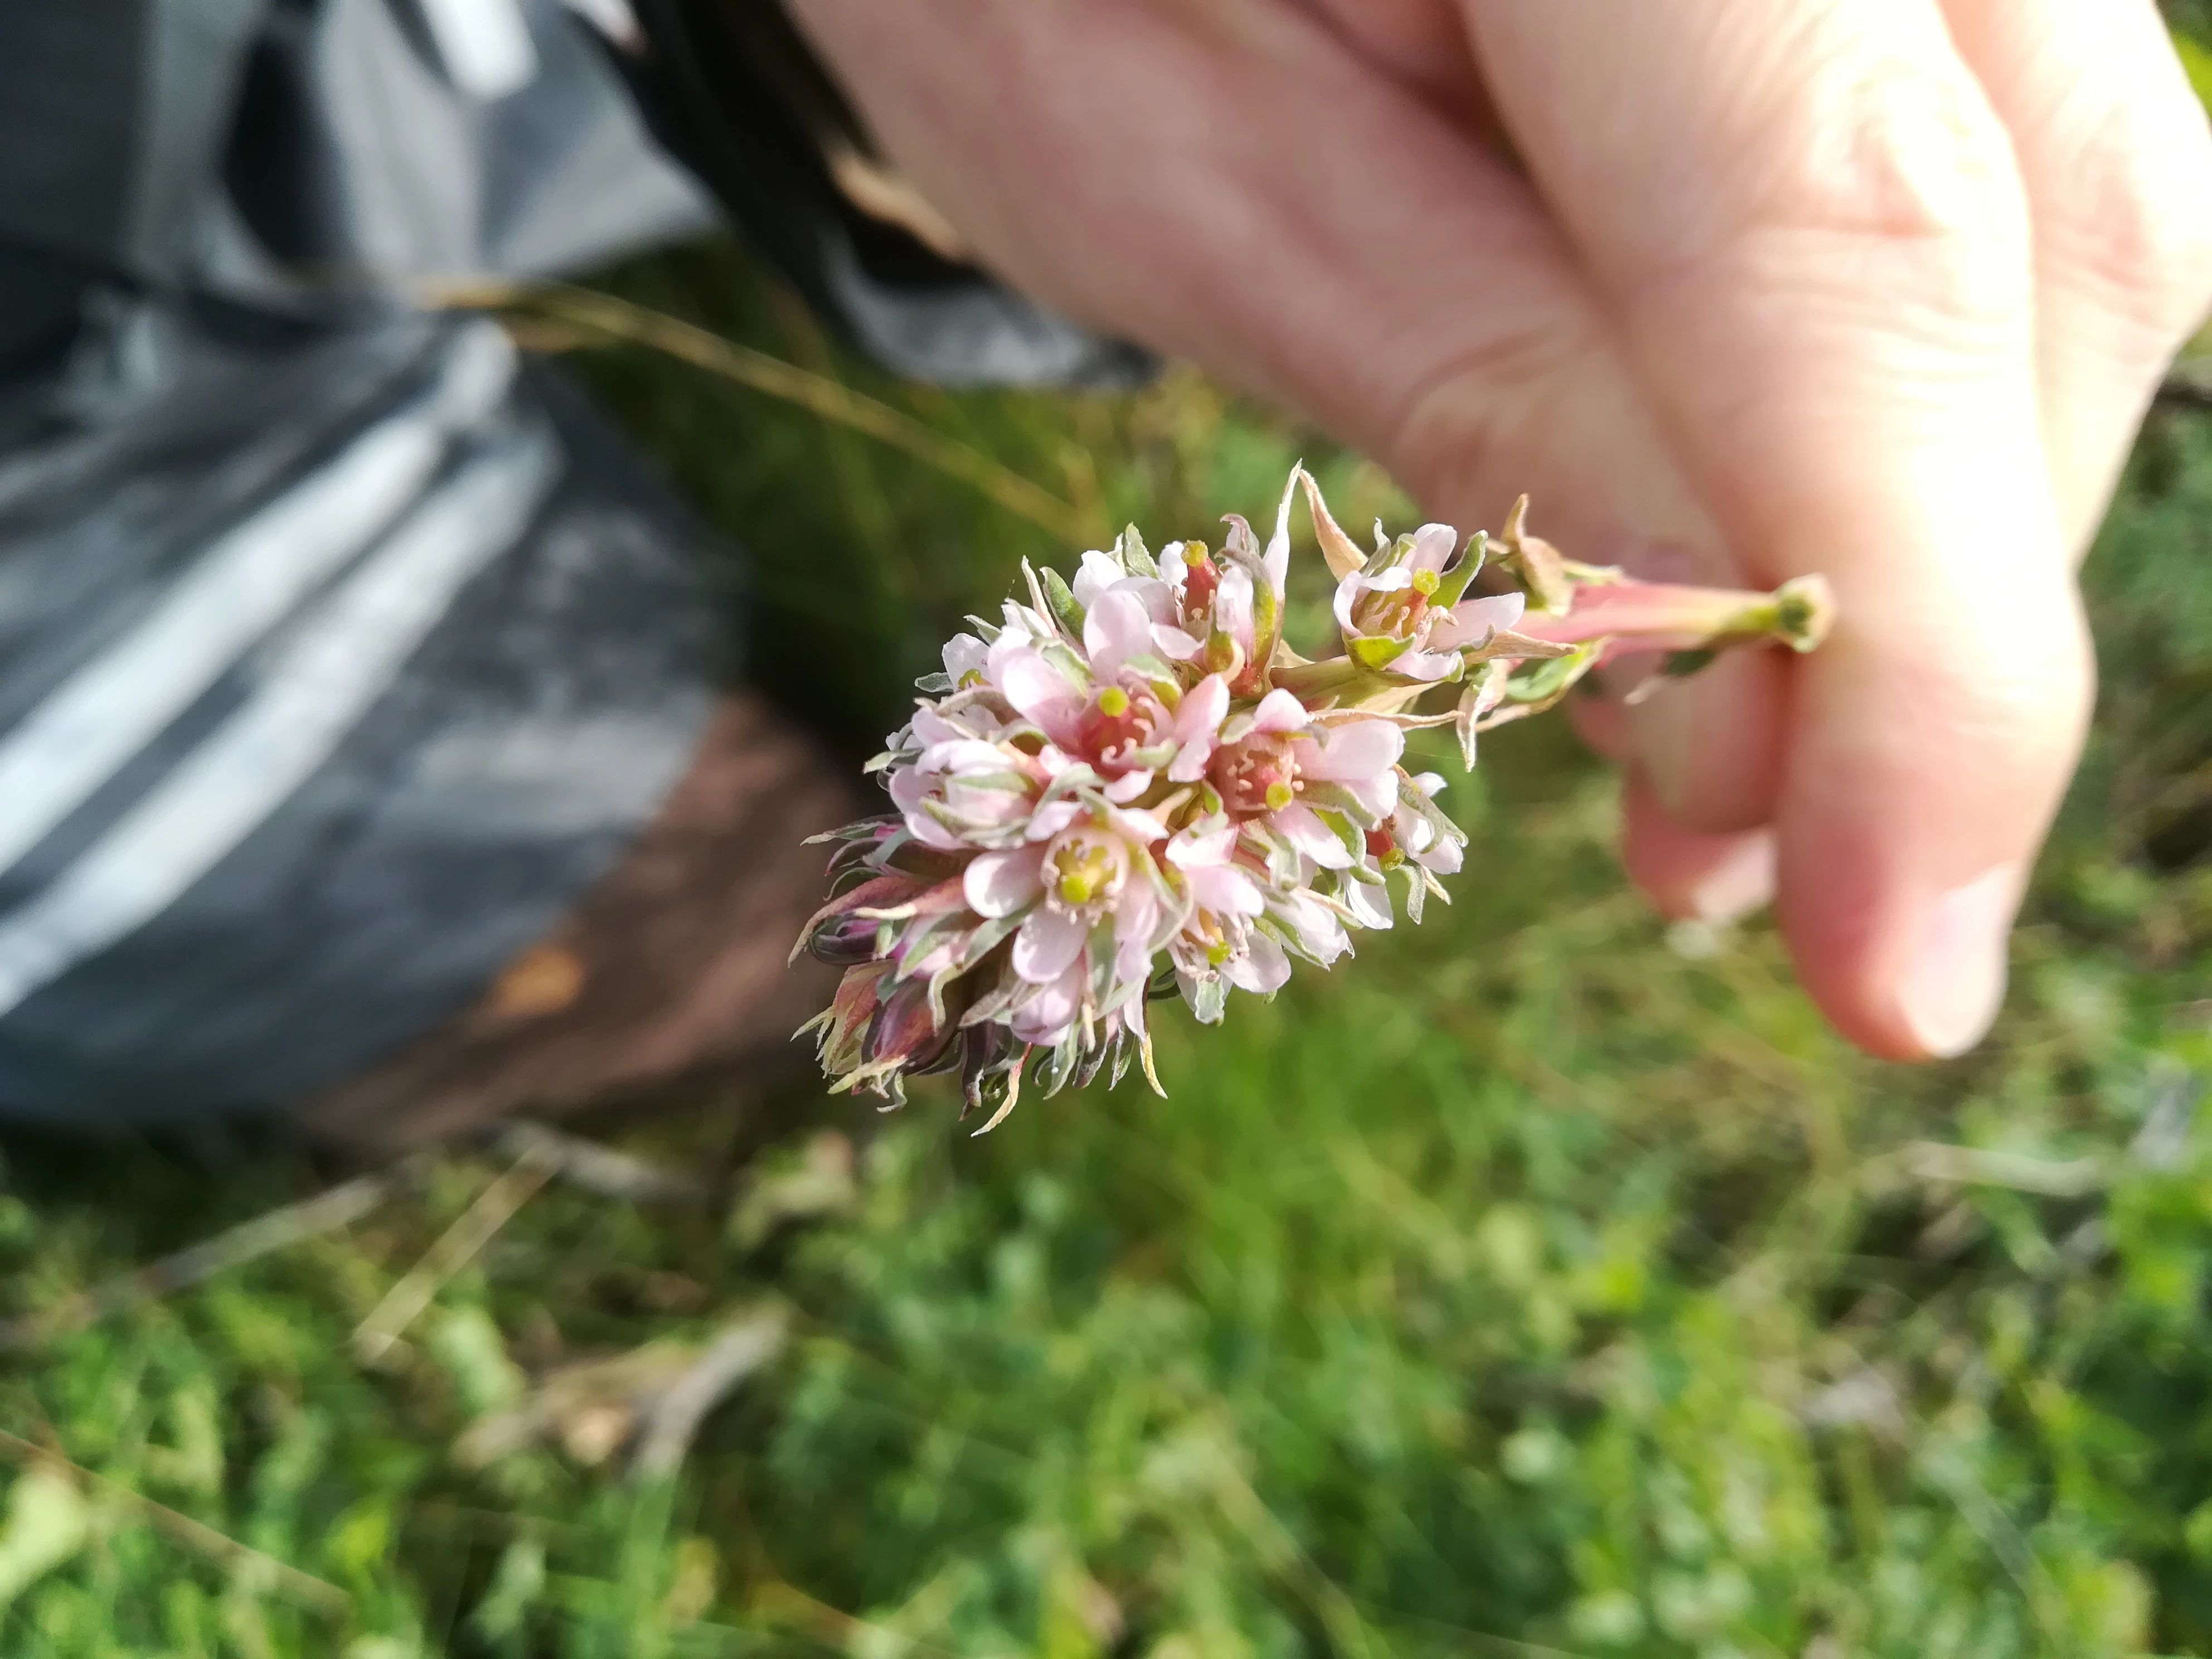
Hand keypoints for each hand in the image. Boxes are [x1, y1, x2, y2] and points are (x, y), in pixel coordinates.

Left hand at [783, 0, 2211, 1057]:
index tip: (1894, 972)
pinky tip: (1755, 568)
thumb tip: (1744, 726)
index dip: (1914, 638)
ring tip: (1729, 763)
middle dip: (1930, 622)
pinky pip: (1992, 186)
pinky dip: (1896, 416)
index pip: (1856, 239)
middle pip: (2037, 235)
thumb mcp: (1190, 191)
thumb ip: (1488, 398)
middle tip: (1758, 879)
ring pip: (2065, 222)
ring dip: (1931, 542)